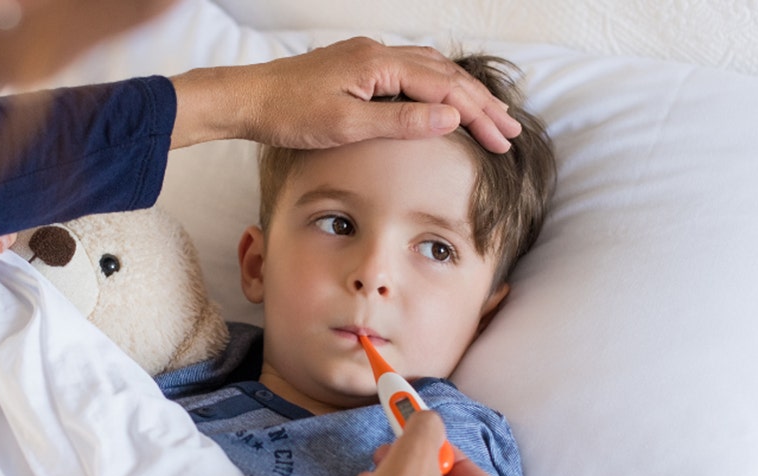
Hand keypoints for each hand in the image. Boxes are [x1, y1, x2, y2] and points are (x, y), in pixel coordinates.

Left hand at [170, 37, 520, 152]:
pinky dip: (436, 85)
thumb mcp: (348, 126)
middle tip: (510, 132)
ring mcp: (368, 57)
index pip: (445, 88)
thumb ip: (402, 121)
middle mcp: (379, 53)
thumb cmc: (290, 115)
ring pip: (430, 68)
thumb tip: (452, 116)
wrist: (248, 99)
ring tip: (488, 116)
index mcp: (380, 64)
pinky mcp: (357, 66)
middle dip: (481, 104)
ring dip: (462, 93)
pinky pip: (410, 70)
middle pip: (445, 74)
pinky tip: (442, 99)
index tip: (502, 140)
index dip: (479, 115)